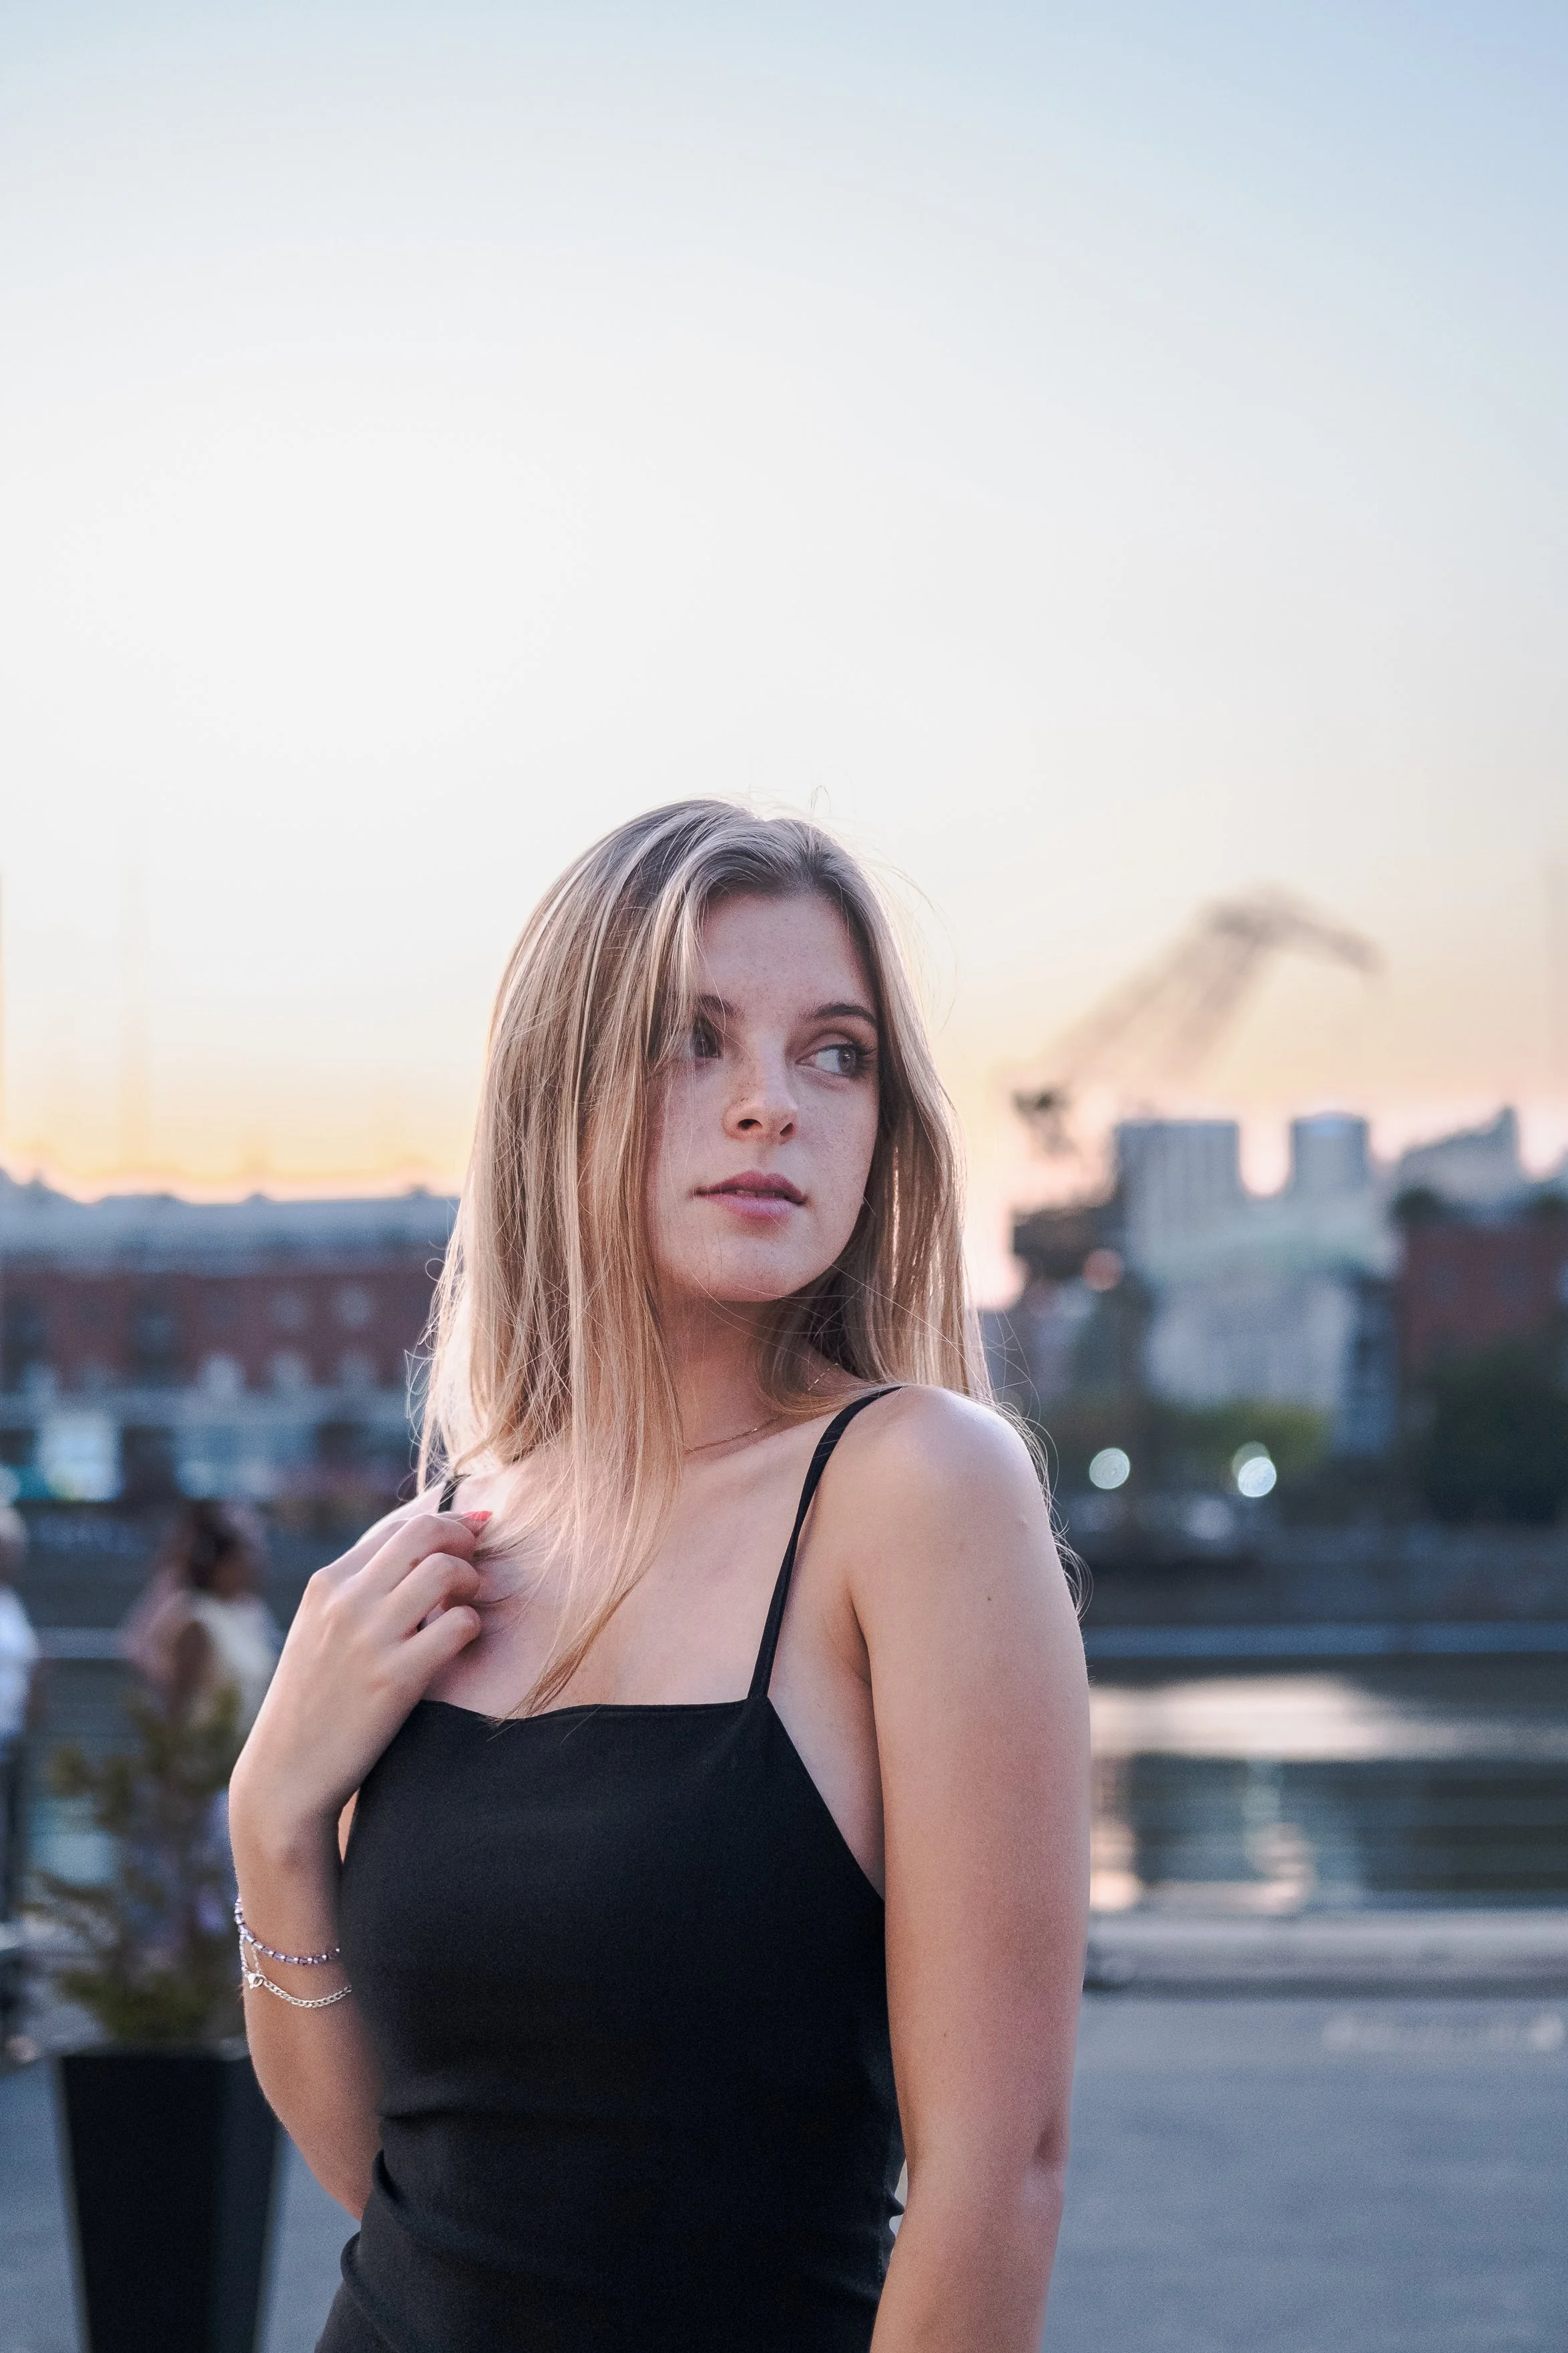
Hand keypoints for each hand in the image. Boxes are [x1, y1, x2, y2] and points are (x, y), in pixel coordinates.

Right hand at [230, 1511, 483, 1850]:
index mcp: (326, 1584)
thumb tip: (417, 1547)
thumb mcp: (319, 1632)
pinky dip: (472, 1625)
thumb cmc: (313, 1701)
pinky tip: (464, 1639)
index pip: (396, 1526)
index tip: (474, 1524)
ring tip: (470, 1600)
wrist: (286, 1773)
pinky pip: (458, 1625)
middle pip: (423, 1532)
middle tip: (477, 1558)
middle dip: (462, 1536)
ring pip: (444, 1571)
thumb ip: (359, 1590)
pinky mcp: (395, 1678)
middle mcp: (346, 1602)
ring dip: (471, 1579)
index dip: (444, 1517)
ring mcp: (370, 1638)